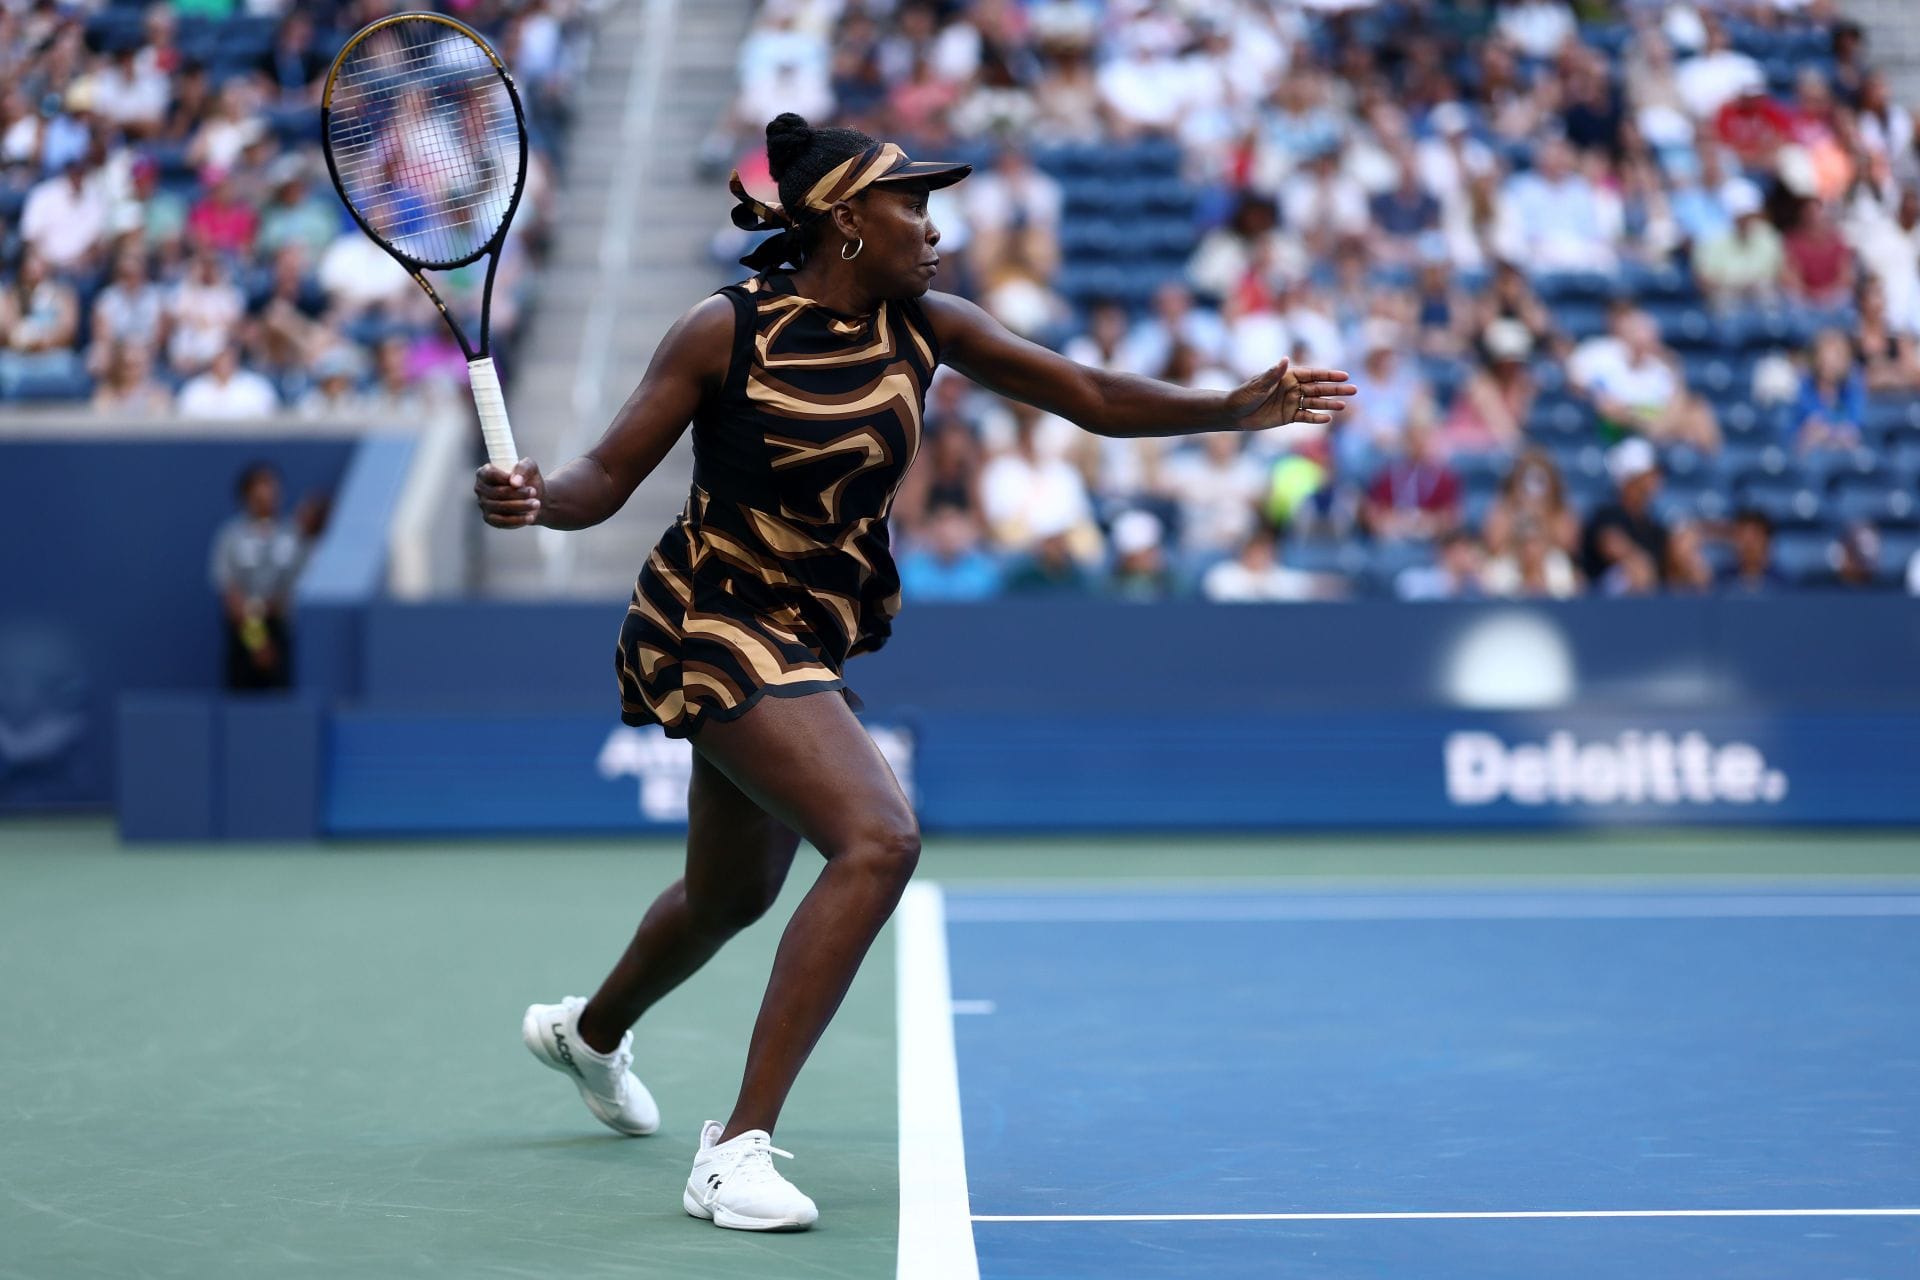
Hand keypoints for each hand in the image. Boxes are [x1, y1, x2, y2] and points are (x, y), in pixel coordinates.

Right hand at [475, 457, 544, 527]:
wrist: (534, 498)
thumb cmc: (528, 480)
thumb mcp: (530, 467)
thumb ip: (523, 468)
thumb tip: (515, 482)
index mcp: (484, 472)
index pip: (490, 474)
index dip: (506, 478)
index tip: (522, 482)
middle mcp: (480, 488)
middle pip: (497, 492)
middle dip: (518, 493)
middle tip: (534, 492)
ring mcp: (483, 504)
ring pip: (500, 507)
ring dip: (520, 506)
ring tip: (536, 504)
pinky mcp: (490, 519)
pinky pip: (501, 521)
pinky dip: (517, 520)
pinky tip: (530, 517)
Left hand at [1225, 359, 1355, 429]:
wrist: (1233, 414)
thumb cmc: (1244, 395)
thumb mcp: (1258, 384)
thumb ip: (1273, 374)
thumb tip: (1285, 359)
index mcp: (1288, 376)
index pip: (1313, 374)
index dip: (1329, 375)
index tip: (1345, 375)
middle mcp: (1293, 388)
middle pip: (1319, 388)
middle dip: (1336, 389)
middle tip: (1354, 390)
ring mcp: (1292, 402)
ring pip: (1315, 403)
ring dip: (1330, 404)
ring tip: (1345, 405)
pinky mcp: (1289, 417)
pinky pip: (1305, 417)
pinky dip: (1316, 418)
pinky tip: (1328, 418)